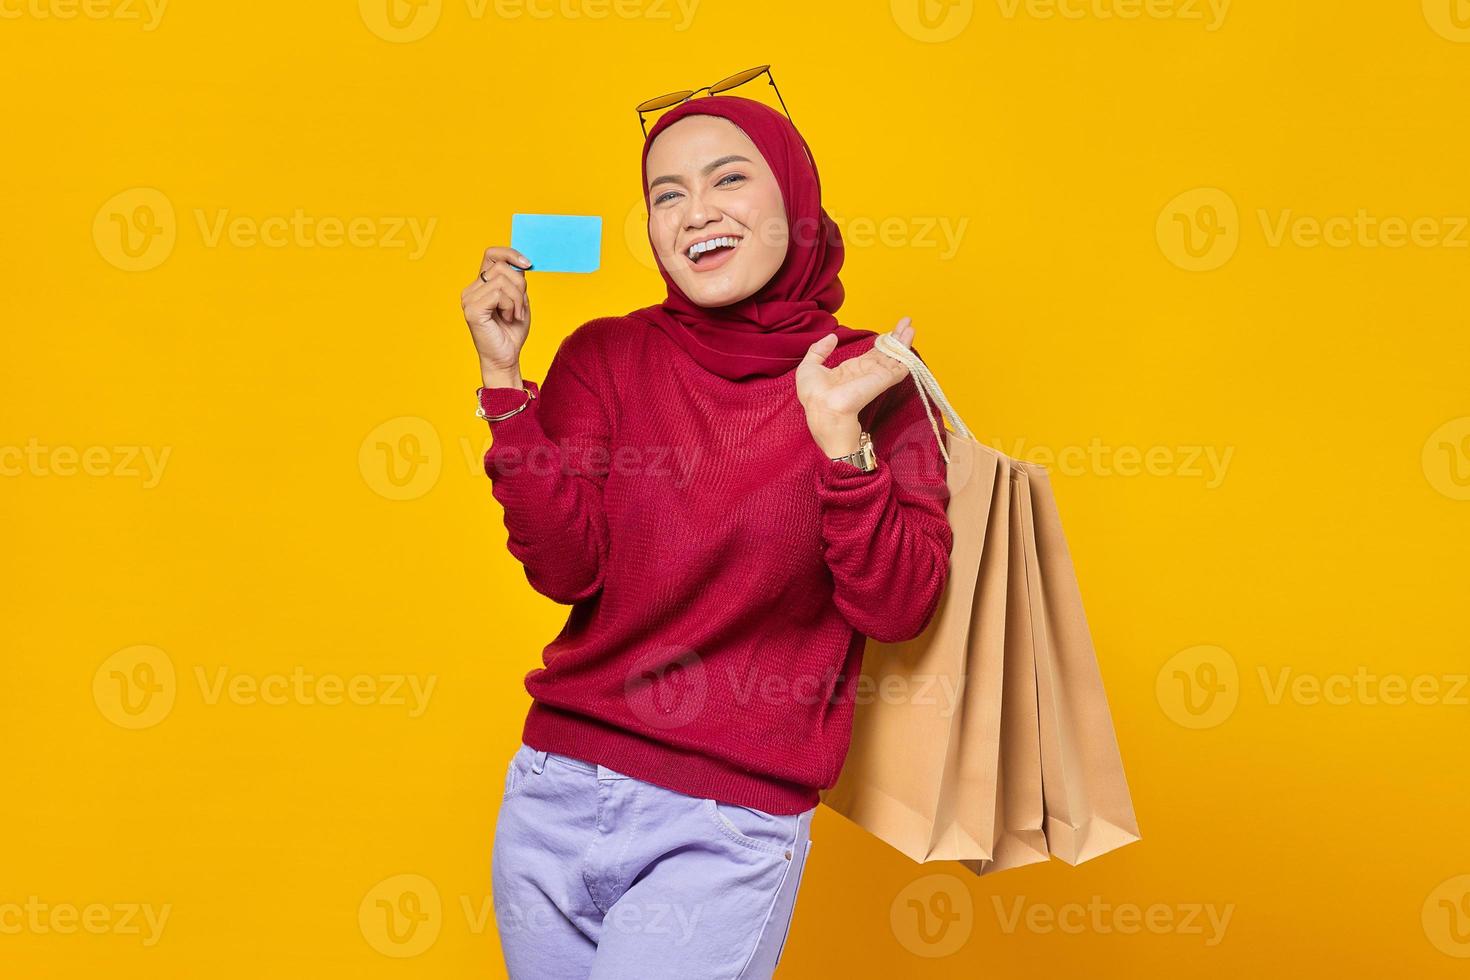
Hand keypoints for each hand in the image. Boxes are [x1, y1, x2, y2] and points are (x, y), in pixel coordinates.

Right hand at [462, 246, 532, 382]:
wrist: (506, 358)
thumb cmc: (511, 332)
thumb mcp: (520, 301)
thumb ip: (517, 282)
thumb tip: (521, 263)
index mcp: (481, 285)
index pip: (491, 254)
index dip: (510, 253)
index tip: (528, 264)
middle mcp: (471, 289)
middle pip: (502, 267)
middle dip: (520, 286)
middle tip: (520, 308)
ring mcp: (469, 299)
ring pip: (502, 280)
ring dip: (517, 300)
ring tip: (514, 315)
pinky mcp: (472, 309)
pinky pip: (498, 293)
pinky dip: (510, 306)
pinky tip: (508, 318)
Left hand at [796, 316, 915, 457]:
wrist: (824, 408)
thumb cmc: (814, 394)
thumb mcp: (809, 367)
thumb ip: (819, 350)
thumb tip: (832, 337)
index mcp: (851, 370)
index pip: (872, 354)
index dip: (881, 342)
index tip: (889, 331)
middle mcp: (867, 372)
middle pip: (887, 352)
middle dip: (896, 337)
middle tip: (906, 321)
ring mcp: (876, 376)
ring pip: (895, 355)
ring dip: (904, 340)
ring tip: (910, 325)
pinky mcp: (884, 379)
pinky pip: (900, 364)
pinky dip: (906, 352)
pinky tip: (909, 337)